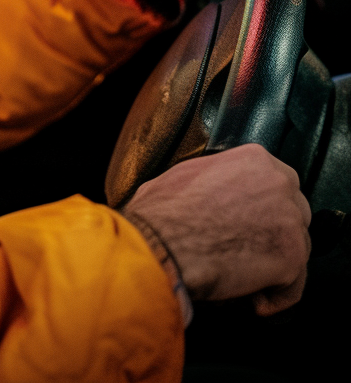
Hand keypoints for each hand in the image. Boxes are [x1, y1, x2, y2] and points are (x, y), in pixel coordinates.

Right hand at [123, 145, 310, 315]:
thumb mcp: (185, 175)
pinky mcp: (291, 257)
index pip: (279, 182)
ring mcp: (289, 220)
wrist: (161, 243)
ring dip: (272, 264)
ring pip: (296, 248)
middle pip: (294, 213)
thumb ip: (215, 179)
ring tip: (240, 275)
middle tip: (245, 247)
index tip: (252, 220)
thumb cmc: (163, 212)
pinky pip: (293, 284)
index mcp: (253, 159)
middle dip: (274, 233)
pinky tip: (251, 297)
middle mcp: (279, 183)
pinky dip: (275, 295)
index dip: (264, 206)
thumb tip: (213, 191)